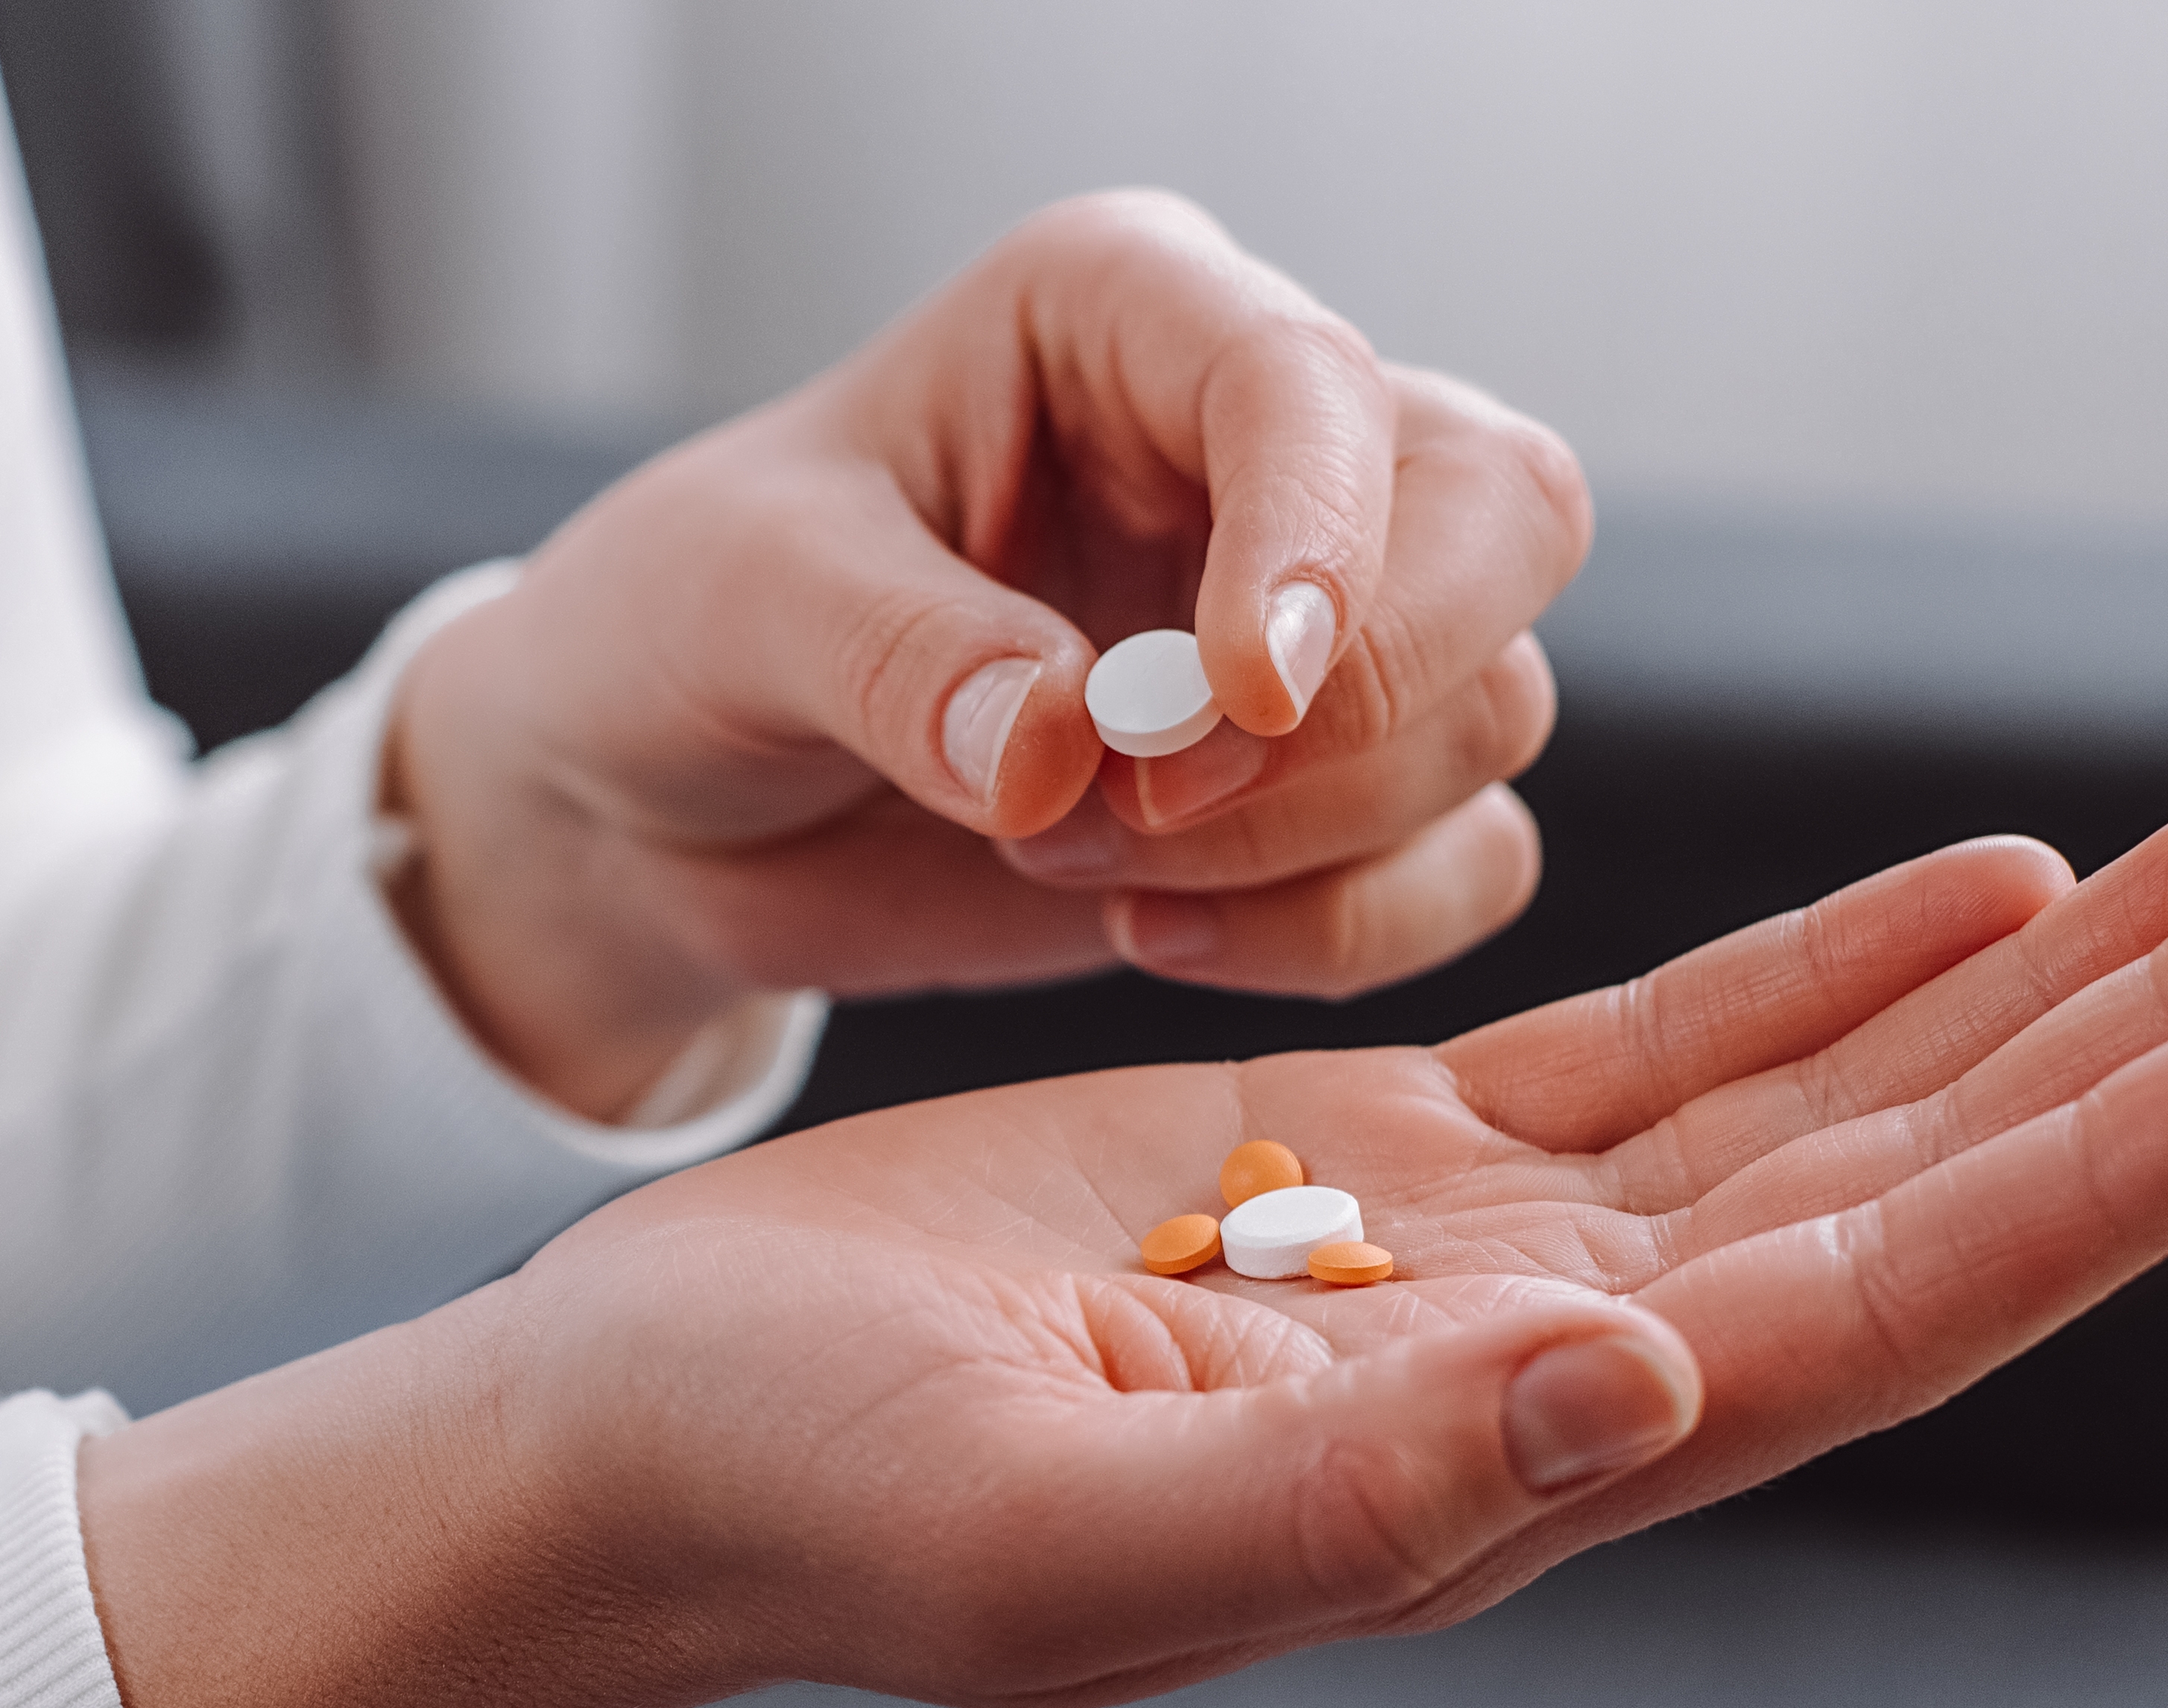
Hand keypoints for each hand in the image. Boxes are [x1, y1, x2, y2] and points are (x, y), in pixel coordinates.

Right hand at [82, 806, 2167, 1707]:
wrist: (654, 1439)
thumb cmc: (799, 1492)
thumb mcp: (1046, 1522)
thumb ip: (1349, 1487)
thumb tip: (1647, 1386)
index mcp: (1480, 1470)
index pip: (1867, 1314)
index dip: (2100, 1186)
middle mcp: (1527, 1371)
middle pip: (1912, 1191)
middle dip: (2156, 1045)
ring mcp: (1460, 1260)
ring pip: (1822, 1107)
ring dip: (2042, 990)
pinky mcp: (1365, 1159)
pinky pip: (1660, 1053)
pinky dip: (1833, 970)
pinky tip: (1977, 891)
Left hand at [384, 190, 1584, 1117]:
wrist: (659, 811)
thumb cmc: (683, 635)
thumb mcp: (735, 603)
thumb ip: (900, 654)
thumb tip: (1069, 750)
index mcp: (1123, 315)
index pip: (1311, 379)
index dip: (1317, 539)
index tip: (1234, 700)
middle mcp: (1256, 448)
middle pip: (1508, 518)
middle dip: (1371, 698)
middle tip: (1146, 806)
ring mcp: (1313, 623)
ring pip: (1489, 713)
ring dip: (1301, 838)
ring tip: (1061, 855)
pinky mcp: (1322, 794)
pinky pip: (1461, 863)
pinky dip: (1337, 932)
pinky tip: (1138, 929)